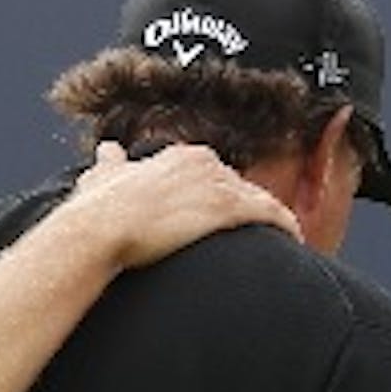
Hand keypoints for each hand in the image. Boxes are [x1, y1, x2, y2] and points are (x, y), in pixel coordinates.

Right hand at [68, 141, 299, 268]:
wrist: (99, 230)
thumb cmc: (97, 211)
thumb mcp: (102, 178)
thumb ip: (109, 164)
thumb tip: (107, 150)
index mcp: (179, 157)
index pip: (213, 175)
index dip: (217, 199)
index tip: (218, 218)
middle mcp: (204, 163)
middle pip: (238, 186)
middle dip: (244, 209)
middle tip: (249, 234)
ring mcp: (219, 184)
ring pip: (258, 199)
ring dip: (268, 220)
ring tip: (278, 241)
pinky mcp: (229, 209)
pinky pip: (272, 214)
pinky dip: (285, 226)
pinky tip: (293, 239)